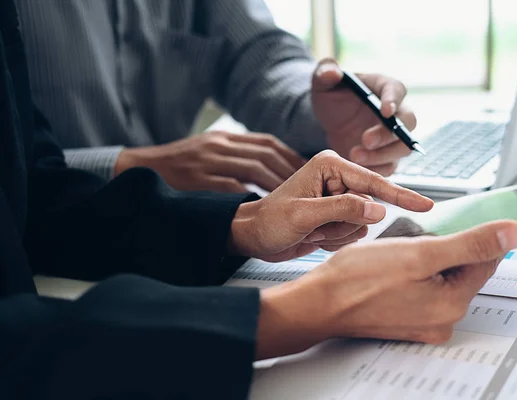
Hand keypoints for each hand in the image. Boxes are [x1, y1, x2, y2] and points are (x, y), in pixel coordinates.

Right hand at [114, 131, 305, 191]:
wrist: (140, 170)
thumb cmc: (178, 166)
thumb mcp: (207, 151)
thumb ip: (233, 155)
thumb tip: (267, 168)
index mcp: (224, 137)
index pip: (268, 142)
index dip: (290, 155)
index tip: (307, 170)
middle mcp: (219, 145)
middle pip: (266, 154)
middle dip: (290, 170)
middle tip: (309, 187)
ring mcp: (208, 160)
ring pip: (254, 167)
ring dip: (277, 182)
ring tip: (294, 197)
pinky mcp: (198, 179)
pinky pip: (232, 186)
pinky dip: (251, 195)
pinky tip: (266, 206)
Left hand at [228, 150, 432, 261]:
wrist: (253, 237)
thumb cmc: (270, 221)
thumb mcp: (304, 214)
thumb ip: (343, 209)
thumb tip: (379, 209)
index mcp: (330, 165)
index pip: (373, 182)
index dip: (400, 195)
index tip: (427, 205)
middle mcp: (338, 178)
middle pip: (369, 207)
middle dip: (343, 223)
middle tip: (315, 225)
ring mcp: (338, 198)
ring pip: (362, 223)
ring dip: (337, 233)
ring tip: (311, 230)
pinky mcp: (337, 215)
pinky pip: (353, 233)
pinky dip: (334, 240)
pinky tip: (313, 235)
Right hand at [255, 220, 516, 358]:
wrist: (318, 303)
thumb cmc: (358, 278)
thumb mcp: (419, 253)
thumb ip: (470, 244)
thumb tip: (514, 233)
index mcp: (453, 304)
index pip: (485, 260)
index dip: (475, 234)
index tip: (460, 218)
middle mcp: (443, 319)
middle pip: (462, 269)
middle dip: (442, 247)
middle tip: (412, 239)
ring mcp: (424, 322)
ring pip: (440, 276)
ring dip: (425, 258)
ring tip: (396, 254)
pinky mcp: (407, 319)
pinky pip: (422, 288)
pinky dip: (413, 272)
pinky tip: (390, 267)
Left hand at [312, 59, 415, 175]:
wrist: (331, 120)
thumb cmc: (332, 95)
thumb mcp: (322, 82)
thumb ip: (324, 72)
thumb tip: (332, 72)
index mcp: (384, 87)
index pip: (396, 90)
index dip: (393, 100)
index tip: (385, 111)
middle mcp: (396, 112)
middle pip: (407, 123)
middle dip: (388, 134)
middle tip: (366, 140)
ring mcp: (393, 136)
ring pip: (402, 149)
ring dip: (382, 155)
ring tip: (354, 155)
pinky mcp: (387, 156)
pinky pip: (391, 167)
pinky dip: (377, 170)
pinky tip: (358, 169)